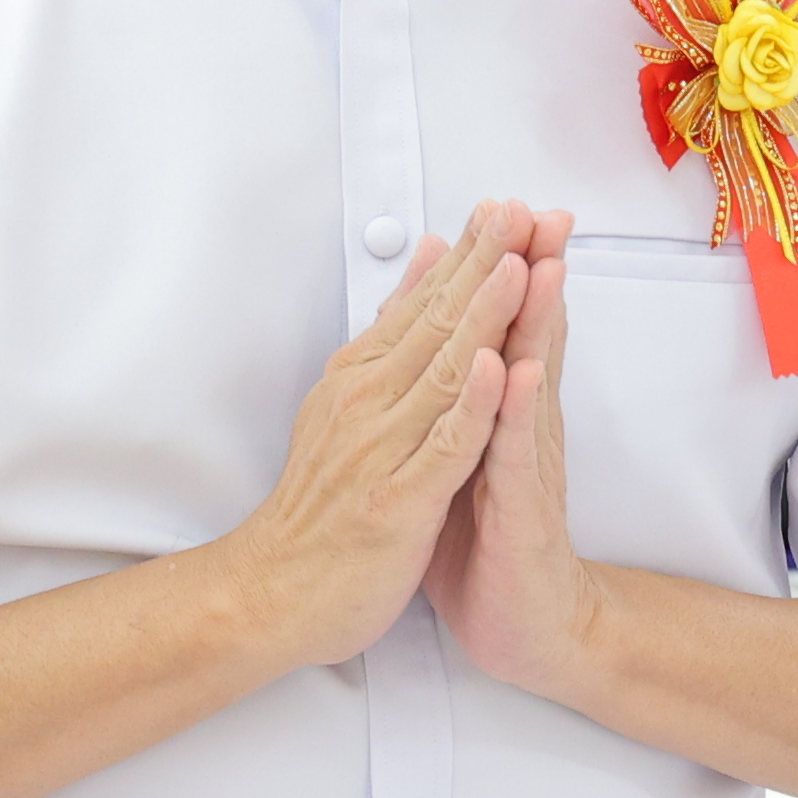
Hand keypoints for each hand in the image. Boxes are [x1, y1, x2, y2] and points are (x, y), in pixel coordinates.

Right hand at [219, 206, 532, 670]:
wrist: (273, 593)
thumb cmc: (321, 504)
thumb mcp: (349, 403)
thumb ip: (391, 334)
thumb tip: (424, 261)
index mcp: (362, 377)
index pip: (424, 303)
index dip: (470, 253)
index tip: (510, 205)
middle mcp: (369, 401)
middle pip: (438, 322)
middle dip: (485, 263)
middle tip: (523, 210)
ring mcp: (383, 449)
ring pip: (445, 372)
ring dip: (484, 317)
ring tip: (520, 265)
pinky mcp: (399, 499)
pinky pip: (443, 446)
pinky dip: (473, 406)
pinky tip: (499, 370)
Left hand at [426, 210, 592, 700]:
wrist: (529, 626)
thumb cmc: (489, 544)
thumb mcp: (467, 457)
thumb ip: (463, 399)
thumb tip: (452, 343)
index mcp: (503, 414)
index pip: (508, 328)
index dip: (508, 269)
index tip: (506, 207)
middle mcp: (523, 431)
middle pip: (529, 338)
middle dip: (535, 273)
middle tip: (542, 212)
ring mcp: (527, 468)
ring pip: (531, 383)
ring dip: (539, 324)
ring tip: (543, 267)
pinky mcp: (520, 512)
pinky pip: (515, 455)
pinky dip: (515, 412)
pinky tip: (516, 372)